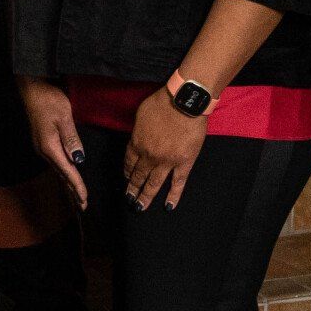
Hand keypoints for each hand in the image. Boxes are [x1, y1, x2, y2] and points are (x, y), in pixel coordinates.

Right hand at [18, 77, 88, 206]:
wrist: (31, 89)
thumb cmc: (48, 100)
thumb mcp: (63, 117)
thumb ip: (71, 139)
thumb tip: (78, 160)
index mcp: (50, 146)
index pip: (67, 171)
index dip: (77, 186)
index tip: (85, 200)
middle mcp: (44, 150)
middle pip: (61, 175)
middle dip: (72, 191)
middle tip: (82, 207)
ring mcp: (42, 146)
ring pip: (58, 170)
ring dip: (68, 184)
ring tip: (76, 197)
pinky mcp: (43, 142)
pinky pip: (55, 162)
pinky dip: (63, 173)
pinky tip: (66, 175)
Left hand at [124, 89, 207, 209]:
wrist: (184, 103)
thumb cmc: (162, 103)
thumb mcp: (140, 115)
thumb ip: (138, 131)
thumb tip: (138, 139)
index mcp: (137, 143)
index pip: (129, 162)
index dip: (127, 171)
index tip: (126, 178)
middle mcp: (149, 156)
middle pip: (138, 176)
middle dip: (133, 189)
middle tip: (129, 200)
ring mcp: (167, 162)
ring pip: (154, 184)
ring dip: (145, 196)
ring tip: (140, 207)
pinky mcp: (184, 163)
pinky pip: (178, 183)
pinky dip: (173, 196)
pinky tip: (168, 206)